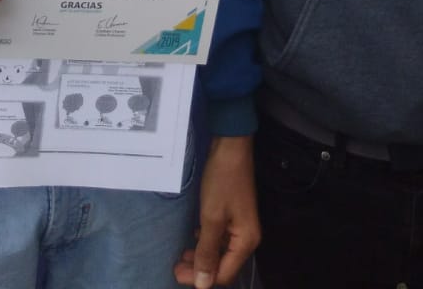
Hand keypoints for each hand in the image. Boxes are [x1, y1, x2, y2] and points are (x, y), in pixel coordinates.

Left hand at [174, 135, 259, 287]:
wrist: (231, 147)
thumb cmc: (221, 182)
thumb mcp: (211, 217)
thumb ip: (207, 251)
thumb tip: (203, 284)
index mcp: (246, 242)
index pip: (224, 274)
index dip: (201, 278)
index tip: (177, 273)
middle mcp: (247, 238)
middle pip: (223, 264)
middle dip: (200, 268)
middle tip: (175, 265)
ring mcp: (241, 225)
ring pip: (221, 251)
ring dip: (202, 255)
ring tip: (181, 255)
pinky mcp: (233, 215)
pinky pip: (220, 237)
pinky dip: (206, 241)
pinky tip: (194, 238)